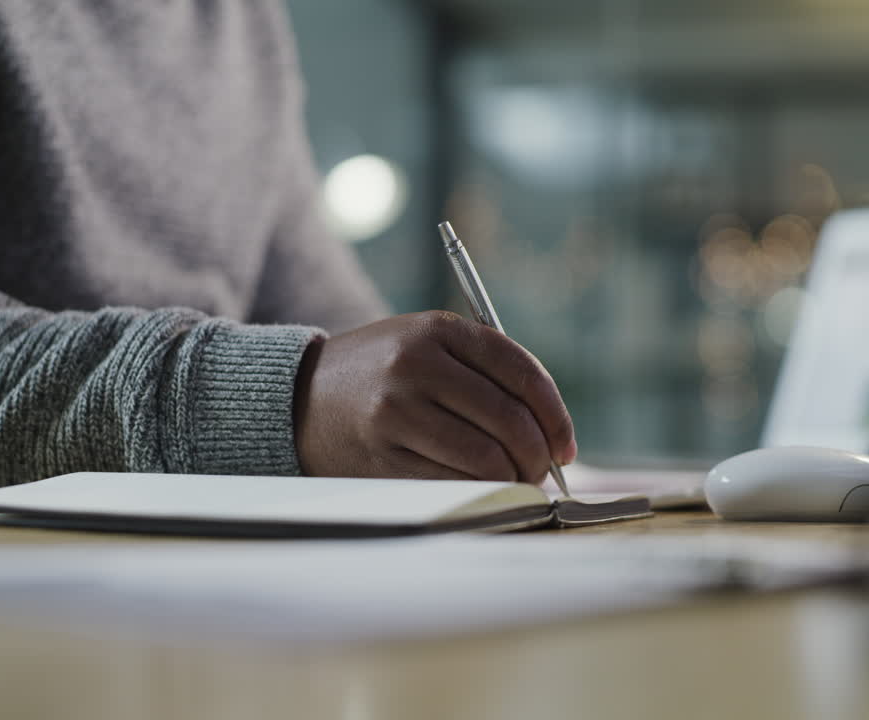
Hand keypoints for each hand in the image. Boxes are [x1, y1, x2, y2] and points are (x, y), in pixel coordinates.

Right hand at [293, 311, 576, 483]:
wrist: (303, 397)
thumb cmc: (383, 375)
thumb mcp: (426, 345)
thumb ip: (485, 370)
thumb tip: (552, 429)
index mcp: (437, 329)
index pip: (521, 372)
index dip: (556, 415)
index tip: (565, 443)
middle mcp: (417, 364)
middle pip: (509, 419)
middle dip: (538, 455)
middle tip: (543, 471)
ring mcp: (398, 409)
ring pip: (487, 457)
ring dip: (513, 478)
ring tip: (515, 481)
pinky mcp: (383, 452)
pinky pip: (454, 480)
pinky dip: (481, 490)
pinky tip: (483, 487)